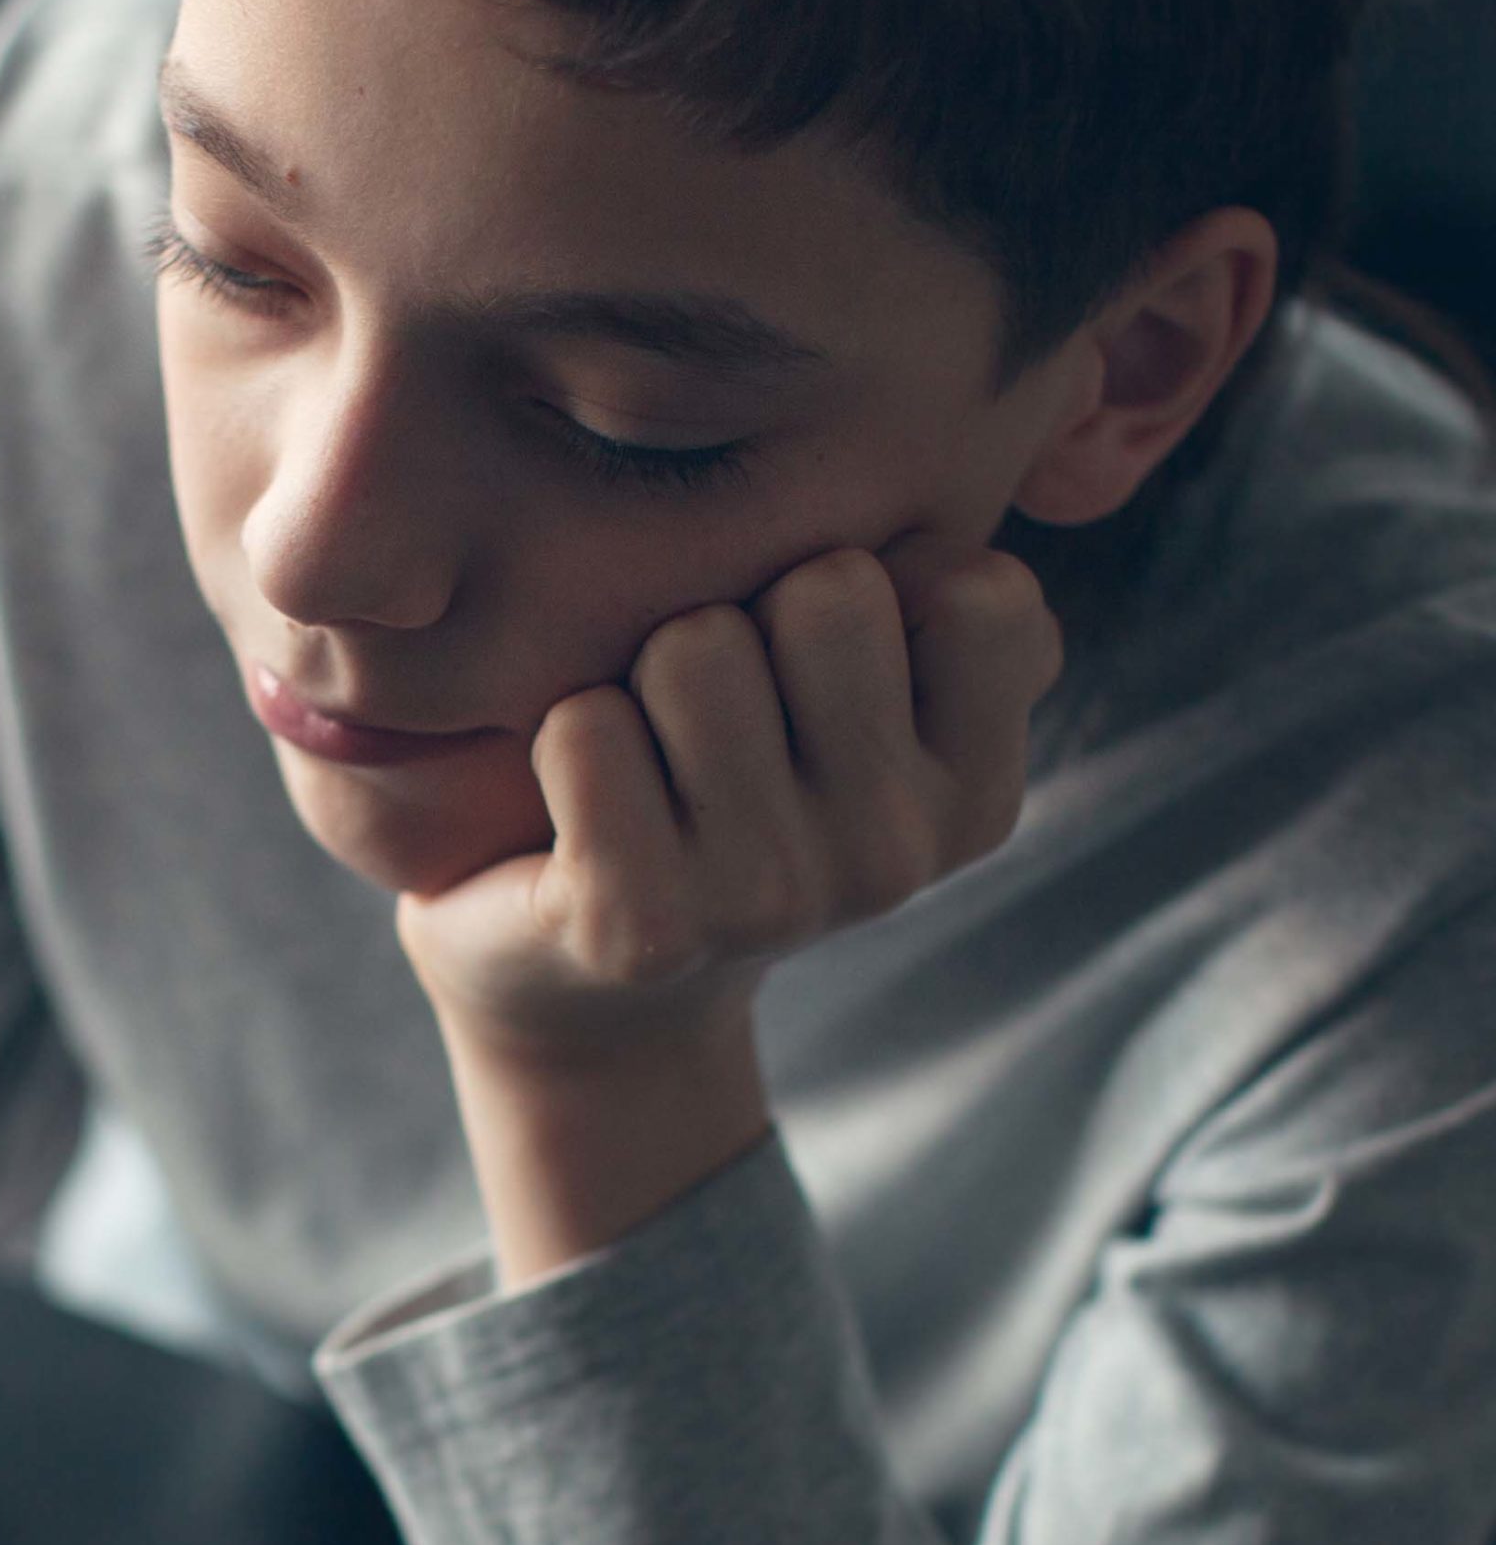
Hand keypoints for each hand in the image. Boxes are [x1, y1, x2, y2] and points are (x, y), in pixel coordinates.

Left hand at [395, 534, 1062, 1071]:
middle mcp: (895, 861)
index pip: (983, 593)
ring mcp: (772, 904)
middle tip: (712, 712)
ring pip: (697, 646)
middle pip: (830, 591)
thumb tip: (964, 549)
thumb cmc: (732, 794)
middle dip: (749, 613)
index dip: (874, 585)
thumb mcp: (872, 706)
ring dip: (644, 673)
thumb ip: (947, 614)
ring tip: (649, 757)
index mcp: (974, 798)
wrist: (591, 995)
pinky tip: (579, 809)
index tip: (818, 663)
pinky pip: (586, 729)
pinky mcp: (641, 928)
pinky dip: (561, 738)